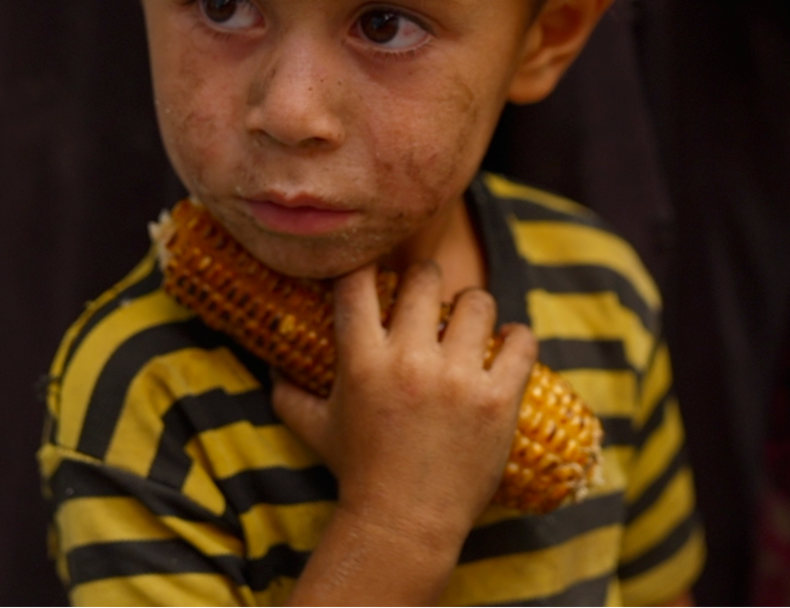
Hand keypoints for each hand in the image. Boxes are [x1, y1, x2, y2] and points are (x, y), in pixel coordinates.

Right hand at [272, 262, 538, 549]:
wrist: (404, 526)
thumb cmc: (358, 475)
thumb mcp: (315, 430)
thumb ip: (288, 395)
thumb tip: (269, 366)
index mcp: (363, 361)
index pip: (358, 281)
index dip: (366, 262)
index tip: (376, 268)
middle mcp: (409, 361)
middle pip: (425, 278)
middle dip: (426, 281)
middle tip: (428, 296)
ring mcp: (457, 379)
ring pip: (478, 301)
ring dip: (472, 307)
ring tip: (469, 323)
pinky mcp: (496, 400)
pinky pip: (520, 342)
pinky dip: (517, 338)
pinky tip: (507, 343)